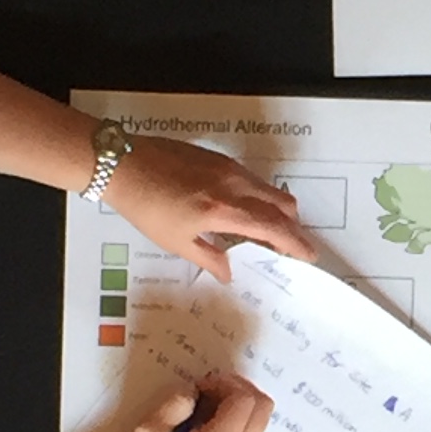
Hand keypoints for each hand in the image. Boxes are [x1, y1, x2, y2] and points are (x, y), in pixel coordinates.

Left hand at [103, 135, 316, 270]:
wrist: (122, 164)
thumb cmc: (145, 207)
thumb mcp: (175, 241)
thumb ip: (209, 257)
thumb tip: (229, 272)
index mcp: (224, 210)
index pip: (273, 228)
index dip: (295, 244)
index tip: (309, 256)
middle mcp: (234, 185)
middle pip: (282, 204)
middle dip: (292, 226)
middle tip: (290, 246)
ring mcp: (228, 168)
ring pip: (269, 189)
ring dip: (276, 210)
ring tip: (266, 231)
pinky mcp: (219, 158)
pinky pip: (252, 179)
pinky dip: (259, 197)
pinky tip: (244, 210)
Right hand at [115, 375, 269, 431]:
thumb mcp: (152, 428)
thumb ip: (178, 401)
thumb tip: (198, 391)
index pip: (244, 400)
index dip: (224, 383)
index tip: (199, 385)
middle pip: (263, 406)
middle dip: (240, 388)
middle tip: (211, 387)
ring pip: (260, 416)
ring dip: (239, 400)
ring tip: (208, 401)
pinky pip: (251, 428)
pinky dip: (237, 414)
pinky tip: (210, 415)